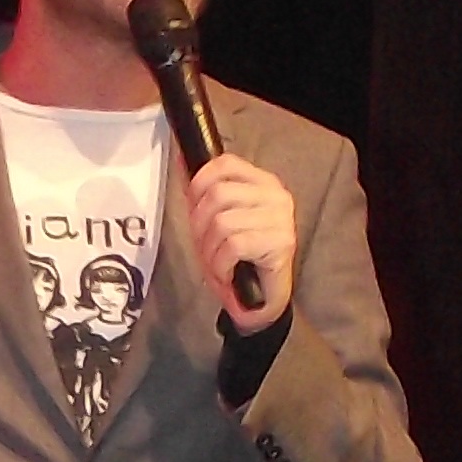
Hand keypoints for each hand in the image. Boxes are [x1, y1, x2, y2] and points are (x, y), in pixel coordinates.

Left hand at [187, 153, 295, 329]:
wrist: (262, 302)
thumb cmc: (240, 260)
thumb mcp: (216, 219)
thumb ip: (203, 191)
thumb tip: (180, 160)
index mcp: (263, 183)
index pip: (225, 164)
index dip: (199, 183)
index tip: (193, 206)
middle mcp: (276, 196)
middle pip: (217, 194)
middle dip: (200, 225)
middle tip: (205, 246)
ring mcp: (280, 219)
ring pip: (222, 221)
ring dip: (210, 250)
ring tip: (217, 263)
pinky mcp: (280, 243)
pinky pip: (233, 245)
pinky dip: (221, 264)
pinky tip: (227, 273)